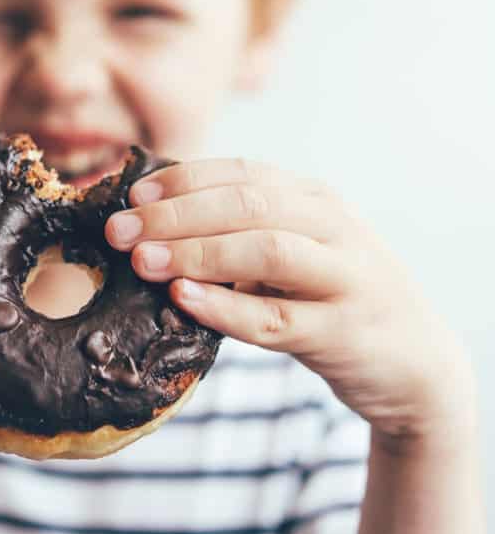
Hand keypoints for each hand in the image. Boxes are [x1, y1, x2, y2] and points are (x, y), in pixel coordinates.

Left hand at [105, 158, 474, 445]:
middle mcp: (334, 227)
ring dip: (196, 252)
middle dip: (175, 214)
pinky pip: (276, 319)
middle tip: (119, 232)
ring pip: (266, 250)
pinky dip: (225, 307)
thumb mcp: (294, 252)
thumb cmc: (329, 299)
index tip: (131, 195)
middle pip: (247, 204)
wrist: (414, 361)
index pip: (242, 172)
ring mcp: (344, 278)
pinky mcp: (343, 333)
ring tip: (143, 261)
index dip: (182, 180)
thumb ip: (239, 233)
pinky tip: (183, 299)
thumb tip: (149, 222)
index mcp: (314, 200)